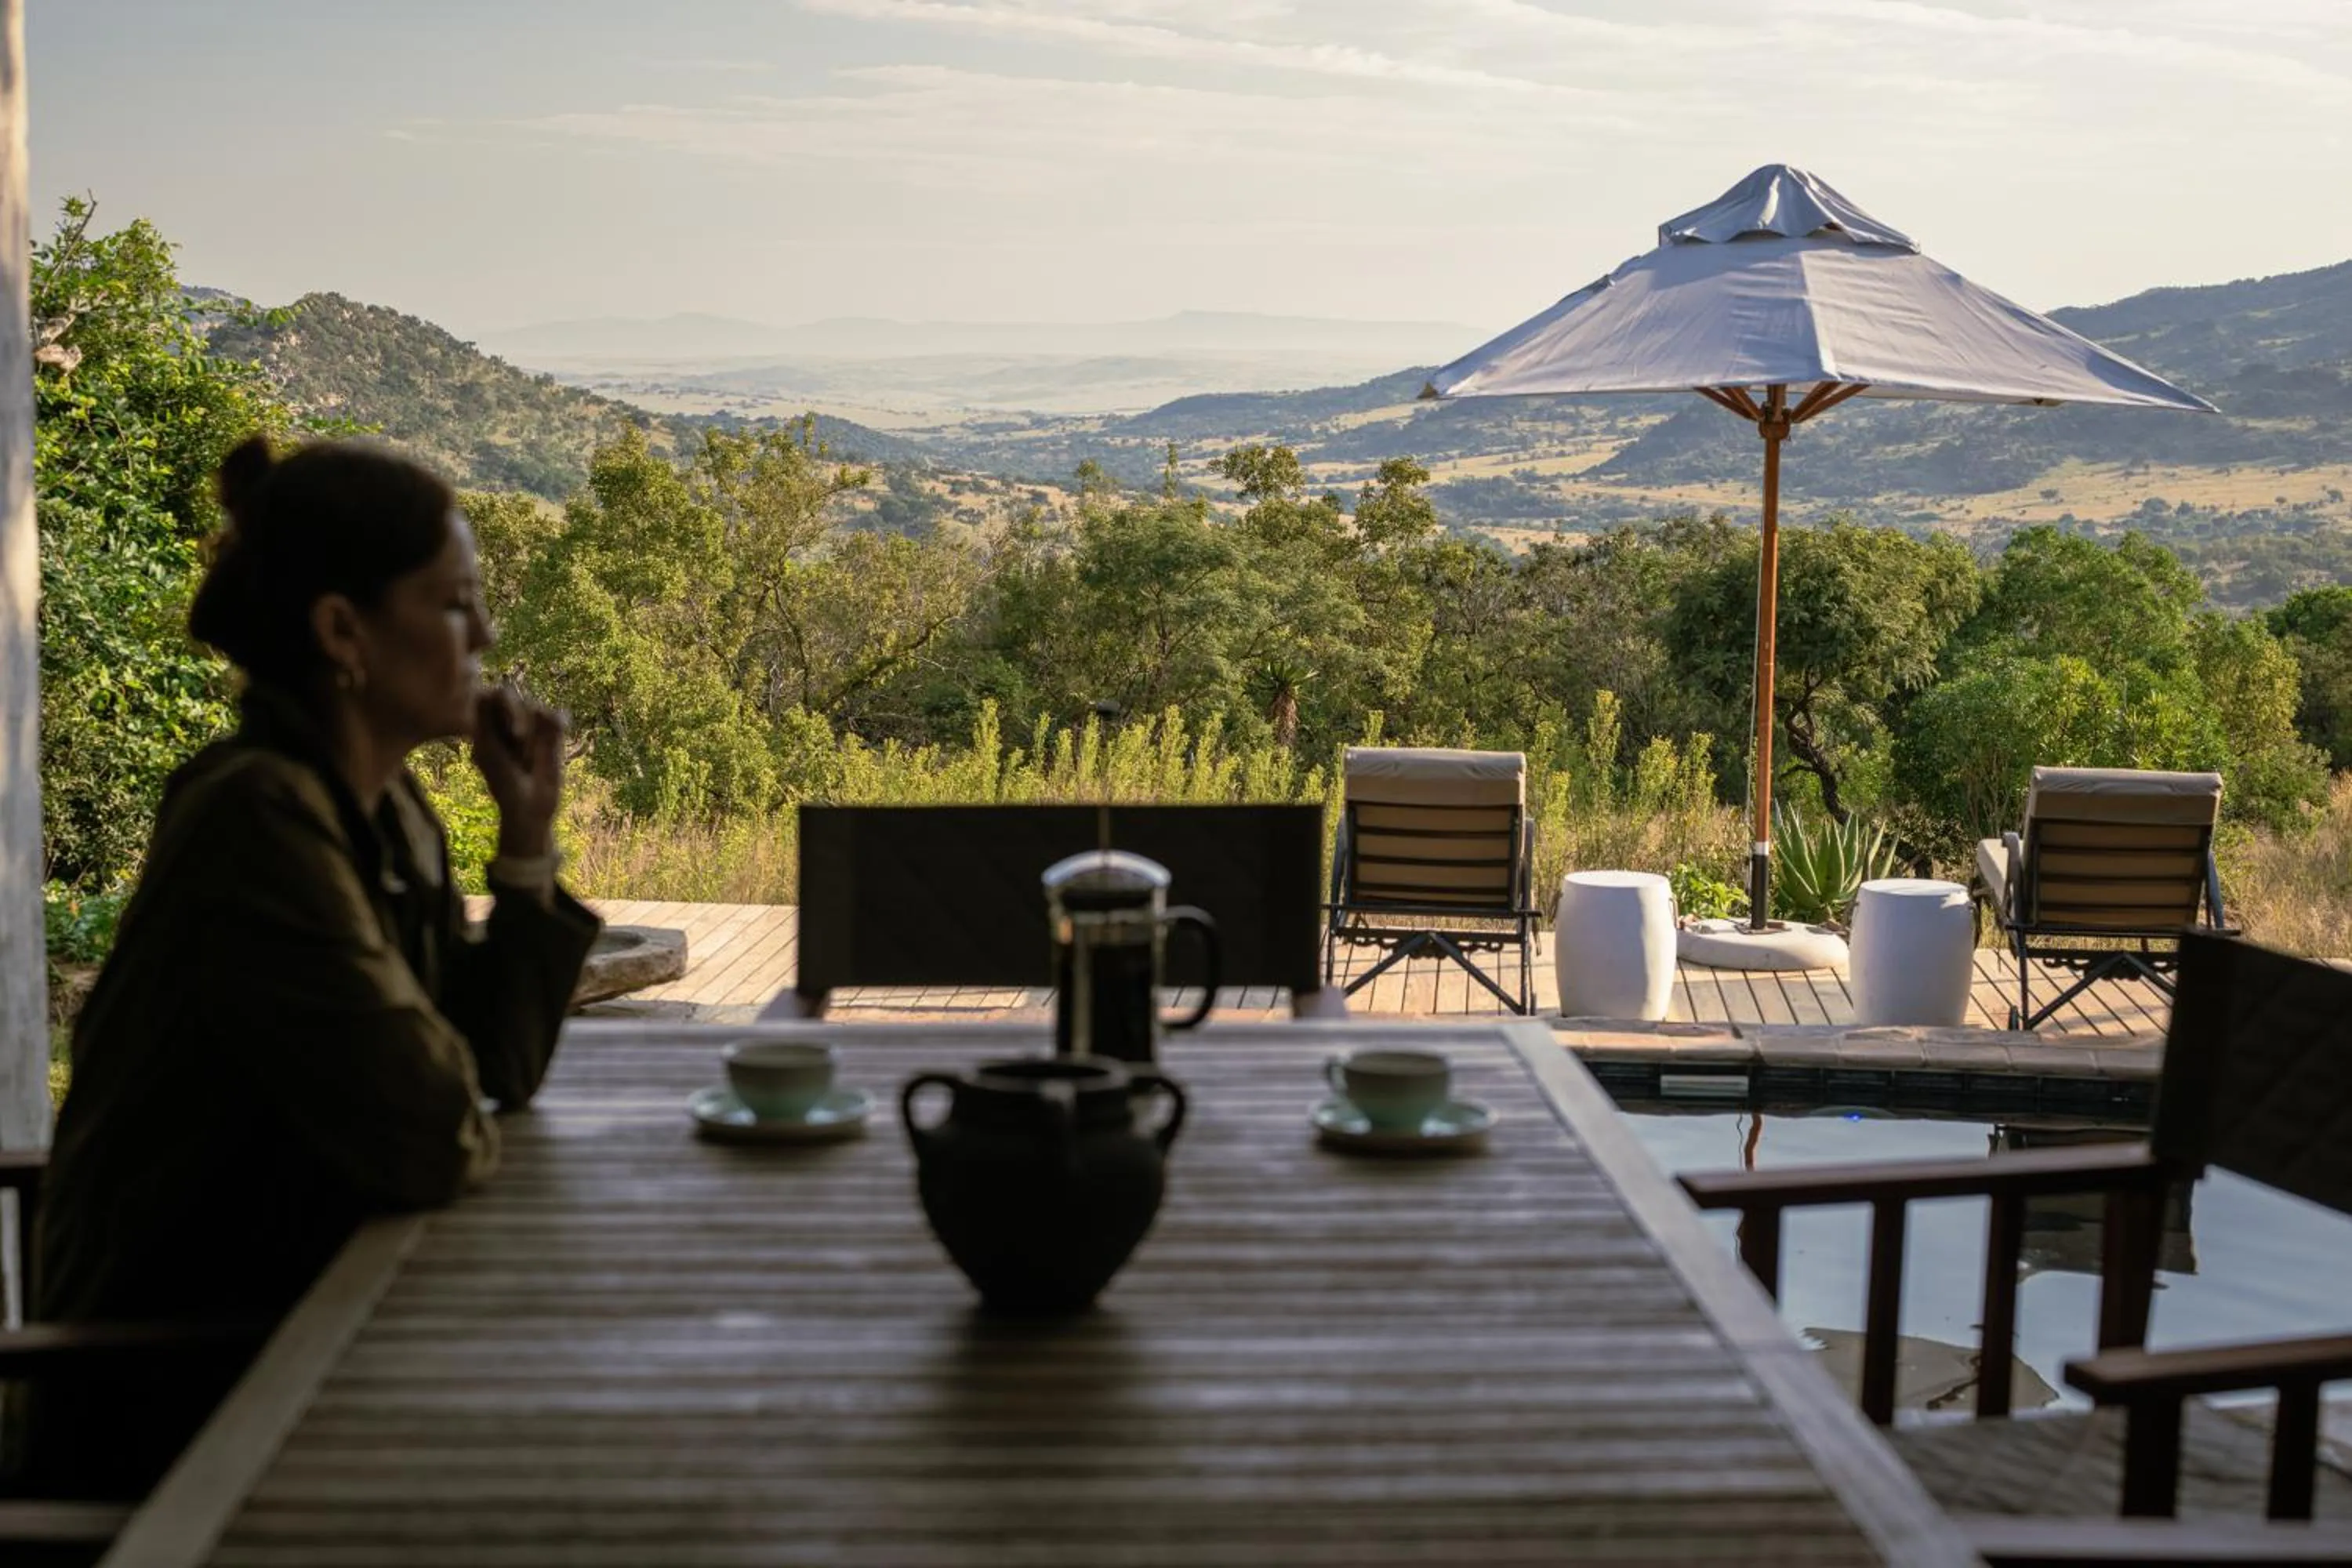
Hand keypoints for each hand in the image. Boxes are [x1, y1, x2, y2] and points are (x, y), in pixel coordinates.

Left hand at [470, 685, 565, 858]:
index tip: (497, 724)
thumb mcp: (488, 751)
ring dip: (532, 730)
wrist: (531, 807)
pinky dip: (555, 723)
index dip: (496, 704)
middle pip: (512, 696)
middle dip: (514, 714)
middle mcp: (510, 721)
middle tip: (517, 737)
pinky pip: (556, 716)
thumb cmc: (503, 782)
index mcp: (488, 725)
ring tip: (529, 756)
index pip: (489, 696)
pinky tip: (552, 737)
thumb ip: (485, 720)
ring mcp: (533, 727)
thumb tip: (485, 691)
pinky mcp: (554, 734)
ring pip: (533, 706)